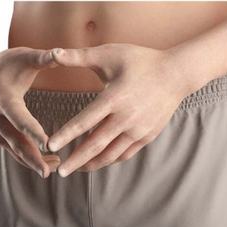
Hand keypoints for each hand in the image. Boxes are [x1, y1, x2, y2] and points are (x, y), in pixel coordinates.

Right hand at [0, 48, 61, 176]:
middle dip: (32, 159)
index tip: (47, 145)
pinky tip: (48, 166)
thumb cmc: (4, 66)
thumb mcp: (22, 57)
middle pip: (16, 143)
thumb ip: (43, 58)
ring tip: (55, 167)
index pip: (20, 119)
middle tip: (48, 173)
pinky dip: (30, 161)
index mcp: (4, 100)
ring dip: (34, 163)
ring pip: (16, 152)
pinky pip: (15, 153)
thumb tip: (63, 52)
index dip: (33, 132)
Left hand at [47, 44, 191, 175]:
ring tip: (77, 168)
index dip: (66, 135)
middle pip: (95, 145)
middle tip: (59, 172)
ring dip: (92, 164)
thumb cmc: (140, 60)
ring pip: (110, 154)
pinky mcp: (146, 137)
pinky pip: (124, 154)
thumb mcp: (110, 54)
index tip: (50, 146)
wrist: (176, 74)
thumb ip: (79, 56)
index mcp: (114, 98)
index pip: (84, 121)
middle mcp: (126, 118)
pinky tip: (98, 161)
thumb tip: (53, 53)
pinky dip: (109, 159)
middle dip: (76, 160)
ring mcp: (138, 130)